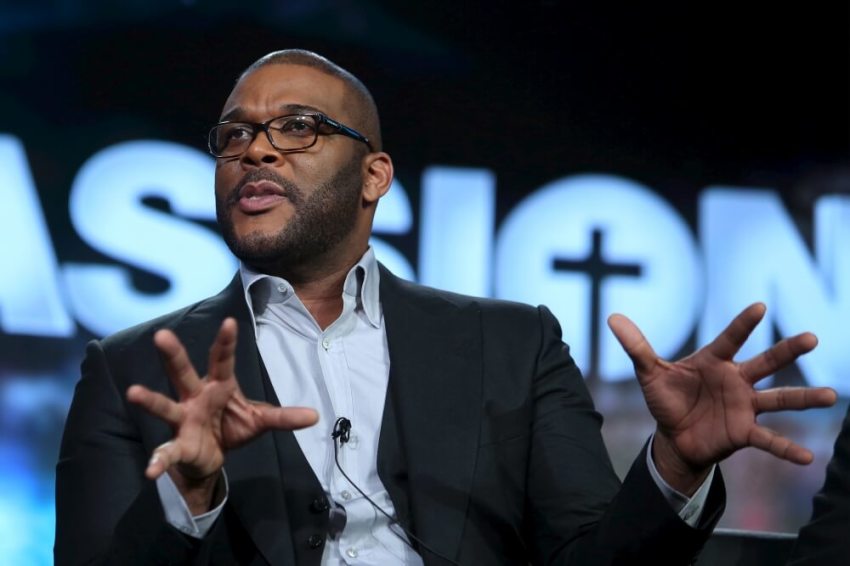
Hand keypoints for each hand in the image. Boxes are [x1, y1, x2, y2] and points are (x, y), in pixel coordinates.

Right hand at [126, 318, 317, 512]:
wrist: (211, 459)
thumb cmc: (232, 427)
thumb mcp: (260, 420)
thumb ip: (284, 417)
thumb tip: (316, 415)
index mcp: (218, 386)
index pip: (223, 360)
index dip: (226, 341)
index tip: (230, 321)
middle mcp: (195, 397)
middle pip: (183, 372)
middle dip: (173, 355)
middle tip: (161, 335)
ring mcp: (183, 419)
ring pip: (164, 405)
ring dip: (149, 399)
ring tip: (133, 392)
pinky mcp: (178, 444)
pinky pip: (166, 452)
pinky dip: (158, 461)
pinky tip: (150, 471)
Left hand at [608, 303, 836, 493]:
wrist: (672, 436)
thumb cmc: (666, 399)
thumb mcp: (649, 373)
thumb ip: (636, 346)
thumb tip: (612, 317)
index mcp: (714, 361)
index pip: (731, 338)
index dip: (743, 324)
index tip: (760, 306)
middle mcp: (735, 380)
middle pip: (766, 362)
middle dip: (787, 350)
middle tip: (811, 337)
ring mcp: (744, 406)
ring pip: (778, 398)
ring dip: (803, 398)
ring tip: (830, 396)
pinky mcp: (743, 432)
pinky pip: (768, 439)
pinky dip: (786, 448)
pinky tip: (808, 457)